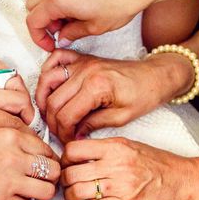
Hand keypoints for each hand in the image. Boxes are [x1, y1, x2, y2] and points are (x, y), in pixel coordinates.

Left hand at [0, 59, 34, 143]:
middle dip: (29, 117)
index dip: (25, 137)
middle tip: (27, 134)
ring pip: (13, 82)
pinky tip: (4, 94)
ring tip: (19, 115)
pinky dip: (7, 78)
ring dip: (22, 98)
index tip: (32, 148)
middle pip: (18, 99)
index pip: (9, 122)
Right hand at [0, 128, 59, 199]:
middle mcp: (13, 156)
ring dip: (40, 193)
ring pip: (46, 191)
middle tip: (41, 181)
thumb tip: (38, 154)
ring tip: (29, 192)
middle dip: (50, 177)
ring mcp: (8, 180)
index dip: (48, 160)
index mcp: (10, 135)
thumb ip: (13, 141)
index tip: (44, 166)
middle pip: (53, 170)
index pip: (46, 149)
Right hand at [26, 0, 151, 50]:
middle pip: (33, 4)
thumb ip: (72, 34)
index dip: (38, 37)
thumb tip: (63, 37)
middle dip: (42, 21)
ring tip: (73, 18)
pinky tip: (82, 3)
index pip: (33, 21)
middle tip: (60, 32)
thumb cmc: (121, 2)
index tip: (49, 44)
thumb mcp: (95, 27)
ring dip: (52, 8)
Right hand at [36, 50, 190, 142]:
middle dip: (53, 122)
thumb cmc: (144, 95)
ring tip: (48, 114)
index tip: (67, 141)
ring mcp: (83, 62)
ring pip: (48, 80)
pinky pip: (57, 59)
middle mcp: (86, 71)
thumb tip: (74, 135)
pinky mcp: (84, 58)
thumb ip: (93, 125)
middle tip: (59, 133)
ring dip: (43, 98)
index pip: (66, 115)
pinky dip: (48, 72)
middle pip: (53, 101)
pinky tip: (50, 87)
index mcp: (97, 87)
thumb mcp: (121, 118)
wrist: (156, 76)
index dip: (63, 133)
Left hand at [61, 137, 196, 199]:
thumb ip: (104, 148)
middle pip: (71, 173)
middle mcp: (116, 164)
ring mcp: (119, 186)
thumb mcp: (130, 145)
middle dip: (64, 180)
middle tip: (67, 183)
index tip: (67, 164)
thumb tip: (77, 152)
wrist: (181, 180)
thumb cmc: (156, 163)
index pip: (73, 149)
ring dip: (71, 196)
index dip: (65, 158)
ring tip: (75, 196)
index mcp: (115, 147)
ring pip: (76, 192)